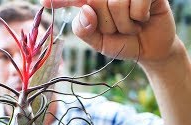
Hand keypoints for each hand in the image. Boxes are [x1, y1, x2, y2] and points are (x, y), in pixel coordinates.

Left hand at [40, 0, 177, 66]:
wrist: (149, 50)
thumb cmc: (121, 44)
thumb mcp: (98, 43)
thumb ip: (85, 30)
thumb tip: (85, 9)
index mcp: (90, 5)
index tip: (44, 1)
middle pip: (95, 1)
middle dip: (106, 24)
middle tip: (117, 30)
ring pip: (116, 3)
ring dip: (124, 24)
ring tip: (131, 26)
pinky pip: (136, 3)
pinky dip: (138, 18)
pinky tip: (143, 19)